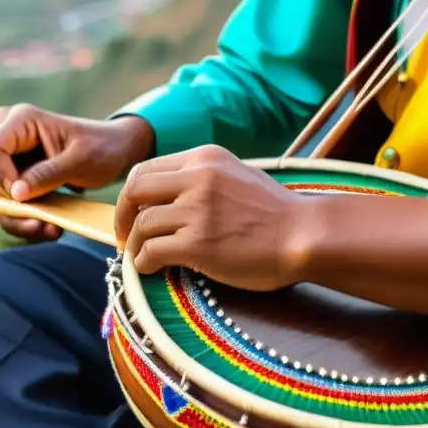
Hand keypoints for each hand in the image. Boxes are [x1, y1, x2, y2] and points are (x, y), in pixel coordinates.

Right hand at [0, 105, 154, 242]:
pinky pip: (0, 205)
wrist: (114, 153)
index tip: (26, 197)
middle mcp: (5, 134)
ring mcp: (5, 157)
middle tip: (40, 218)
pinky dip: (21, 221)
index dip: (1, 178)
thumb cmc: (102, 148)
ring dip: (14, 218)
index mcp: (21, 120)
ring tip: (49, 229)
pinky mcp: (9, 177)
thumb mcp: (80, 160)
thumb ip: (47, 174)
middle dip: (6, 202)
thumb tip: (15, 194)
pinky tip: (48, 228)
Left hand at [114, 145, 305, 290]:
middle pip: (134, 190)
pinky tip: (150, 269)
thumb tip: (167, 195)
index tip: (131, 213)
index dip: (131, 194)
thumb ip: (203, 177)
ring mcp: (198, 211)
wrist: (305, 235)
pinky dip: (143, 262)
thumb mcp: (237, 175)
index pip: (146, 169)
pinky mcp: (199, 244)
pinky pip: (152, 251)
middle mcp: (198, 178)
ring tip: (139, 257)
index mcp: (205, 158)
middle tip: (123, 235)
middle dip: (121, 215)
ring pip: (142, 224)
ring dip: (134, 244)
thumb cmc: (275, 213)